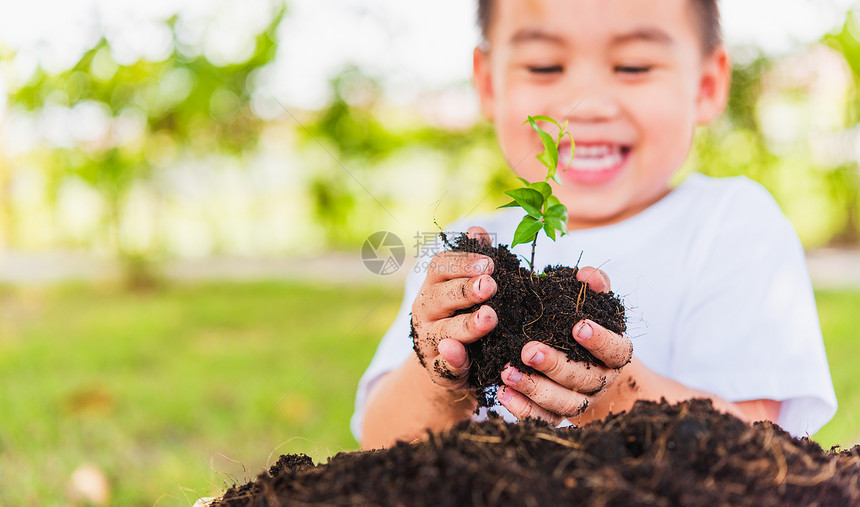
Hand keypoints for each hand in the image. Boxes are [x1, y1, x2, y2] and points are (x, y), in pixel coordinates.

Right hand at [411, 226, 497, 389]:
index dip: (463, 263)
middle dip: (465, 290)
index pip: (441, 267)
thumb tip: (477, 230)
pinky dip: (452, 360)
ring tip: (489, 318)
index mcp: (434, 286)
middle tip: (489, 285)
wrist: (451, 363)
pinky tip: (460, 353)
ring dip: (466, 325)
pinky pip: (444, 366)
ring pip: (444, 332)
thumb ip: (474, 261)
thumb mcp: (469, 288)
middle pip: (440, 296)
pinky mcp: (437, 371)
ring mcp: (429, 341)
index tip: (489, 263)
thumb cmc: (463, 315)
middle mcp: (425, 310)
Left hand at [497, 267, 633, 424]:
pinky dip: (524, 410)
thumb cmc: (585, 327)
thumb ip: (594, 287)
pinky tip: (503, 393)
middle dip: (555, 365)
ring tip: (507, 372)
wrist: (589, 369)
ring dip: (533, 388)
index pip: (615, 349)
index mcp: (615, 354)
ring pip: (563, 403)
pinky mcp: (560, 416)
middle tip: (529, 350)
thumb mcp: (594, 305)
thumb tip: (586, 275)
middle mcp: (601, 381)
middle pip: (584, 379)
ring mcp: (581, 402)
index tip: (578, 326)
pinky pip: (544, 419)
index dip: (600, 340)